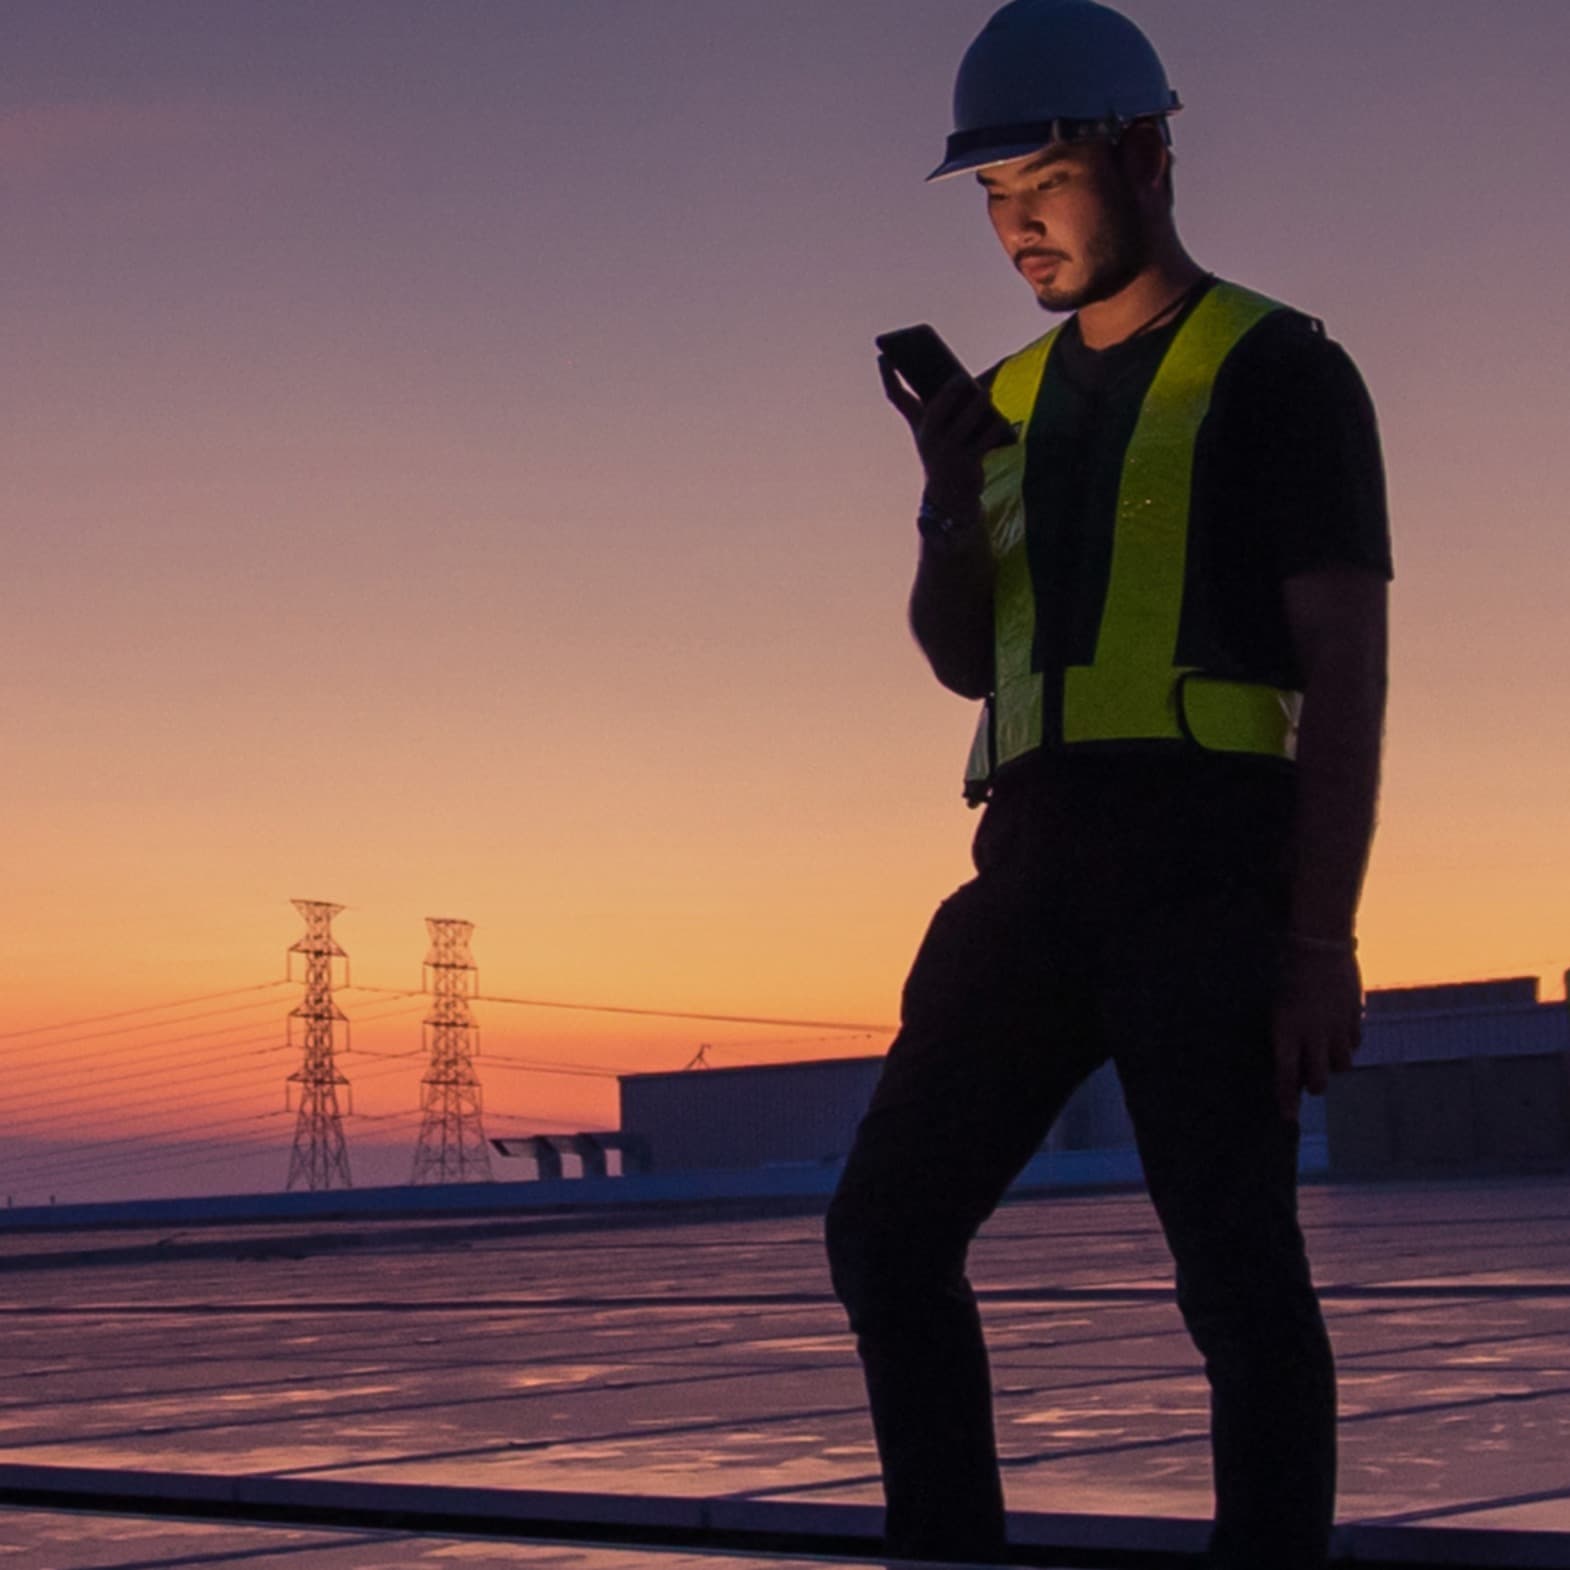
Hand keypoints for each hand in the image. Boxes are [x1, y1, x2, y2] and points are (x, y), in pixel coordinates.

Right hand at [877, 359, 1015, 520]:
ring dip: (976, 406)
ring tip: (986, 393)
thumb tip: (970, 384)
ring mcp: (947, 453)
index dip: (888, 376)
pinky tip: (1001, 420)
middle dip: (948, 393)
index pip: (896, 397)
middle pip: (934, 411)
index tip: (883, 356)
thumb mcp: (941, 430)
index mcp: (918, 425)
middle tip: (961, 377)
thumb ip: (949, 405)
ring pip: (963, 424)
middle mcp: (928, 438)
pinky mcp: (967, 464)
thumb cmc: (947, 453)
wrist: (949, 498)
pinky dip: (994, 429)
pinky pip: (984, 441)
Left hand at [1271, 943, 1362, 1122]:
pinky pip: (1354, 1044)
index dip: (1286, 1099)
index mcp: (1286, 1030)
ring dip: (1333, 1065)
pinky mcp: (1354, 1017)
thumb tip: (1290, 1063)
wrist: (1318, 944)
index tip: (1288, 1119)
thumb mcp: (1279, 1006)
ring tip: (1326, 1054)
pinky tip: (1339, 1034)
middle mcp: (1313, 1034)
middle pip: (1318, 1080)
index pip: (1286, 1075)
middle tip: (1310, 1083)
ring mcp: (1336, 1027)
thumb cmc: (1288, 973)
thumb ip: (1286, 1035)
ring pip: (1341, 1066)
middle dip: (1314, 1086)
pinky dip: (1347, 1044)